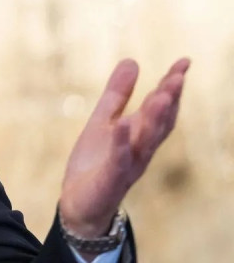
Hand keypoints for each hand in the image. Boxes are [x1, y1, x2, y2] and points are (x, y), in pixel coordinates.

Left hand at [58, 57, 189, 237]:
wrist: (79, 203)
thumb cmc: (95, 162)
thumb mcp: (103, 120)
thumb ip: (117, 94)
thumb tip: (132, 60)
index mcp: (140, 134)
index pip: (161, 107)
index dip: (172, 86)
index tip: (184, 62)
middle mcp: (140, 150)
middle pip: (159, 123)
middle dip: (169, 100)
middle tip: (179, 75)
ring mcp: (128, 165)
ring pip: (145, 141)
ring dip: (154, 119)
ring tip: (161, 95)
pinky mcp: (110, 180)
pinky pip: (118, 160)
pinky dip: (121, 143)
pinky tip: (123, 125)